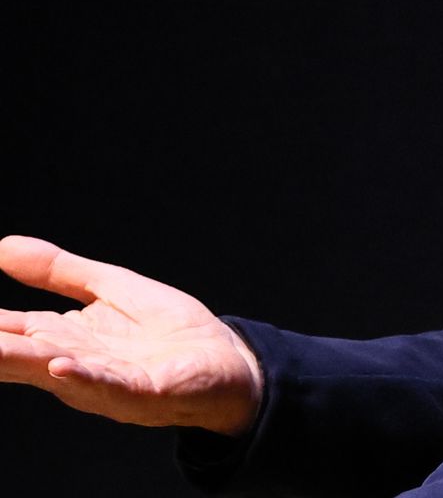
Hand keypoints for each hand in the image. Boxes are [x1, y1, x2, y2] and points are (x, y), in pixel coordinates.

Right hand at [0, 235, 262, 435]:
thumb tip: (1, 245)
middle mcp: (69, 363)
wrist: (228, 363)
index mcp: (59, 339)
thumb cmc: (167, 332)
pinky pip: (106, 383)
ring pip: (49, 369)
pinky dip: (82, 375)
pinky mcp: (140, 389)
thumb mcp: (108, 289)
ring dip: (15, 360)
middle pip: (11, 354)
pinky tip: (59, 364)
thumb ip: (57, 271)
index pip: (2, 330)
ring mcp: (102, 380)